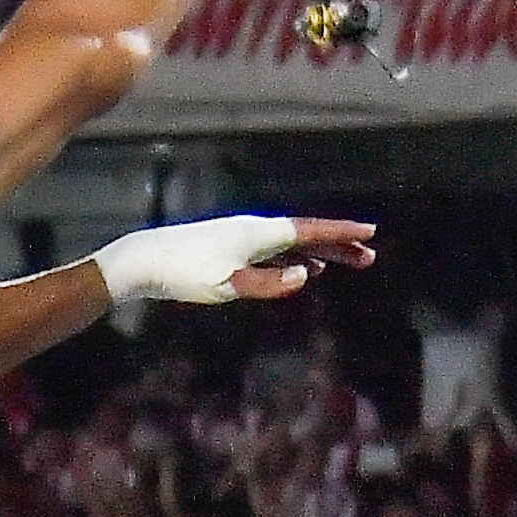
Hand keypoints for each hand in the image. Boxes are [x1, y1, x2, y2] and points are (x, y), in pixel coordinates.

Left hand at [96, 215, 380, 305]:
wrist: (147, 260)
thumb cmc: (185, 274)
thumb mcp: (227, 285)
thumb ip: (268, 283)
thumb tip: (305, 276)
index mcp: (259, 234)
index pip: (310, 230)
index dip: (341, 232)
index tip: (370, 231)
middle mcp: (256, 230)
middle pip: (307, 235)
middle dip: (340, 244)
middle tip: (370, 255)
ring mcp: (244, 238)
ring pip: (294, 244)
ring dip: (322, 252)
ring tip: (349, 263)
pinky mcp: (233, 249)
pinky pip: (276, 252)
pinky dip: (297, 259)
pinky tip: (305, 270)